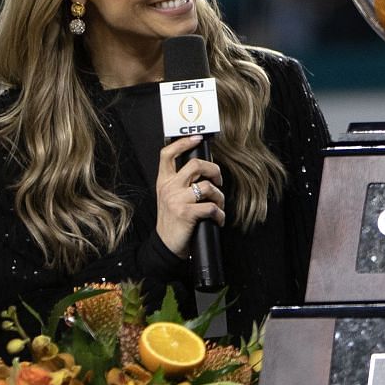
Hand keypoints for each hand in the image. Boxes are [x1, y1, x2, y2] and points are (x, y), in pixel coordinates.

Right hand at [154, 135, 224, 258]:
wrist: (166, 245)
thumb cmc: (174, 220)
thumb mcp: (170, 197)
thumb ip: (181, 182)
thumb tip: (205, 168)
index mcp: (164, 182)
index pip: (167, 154)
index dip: (183, 143)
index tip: (197, 138)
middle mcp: (168, 188)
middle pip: (196, 165)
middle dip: (214, 171)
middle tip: (218, 181)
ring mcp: (176, 200)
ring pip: (208, 186)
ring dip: (220, 197)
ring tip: (218, 206)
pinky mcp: (186, 213)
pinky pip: (212, 207)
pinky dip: (220, 214)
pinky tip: (218, 220)